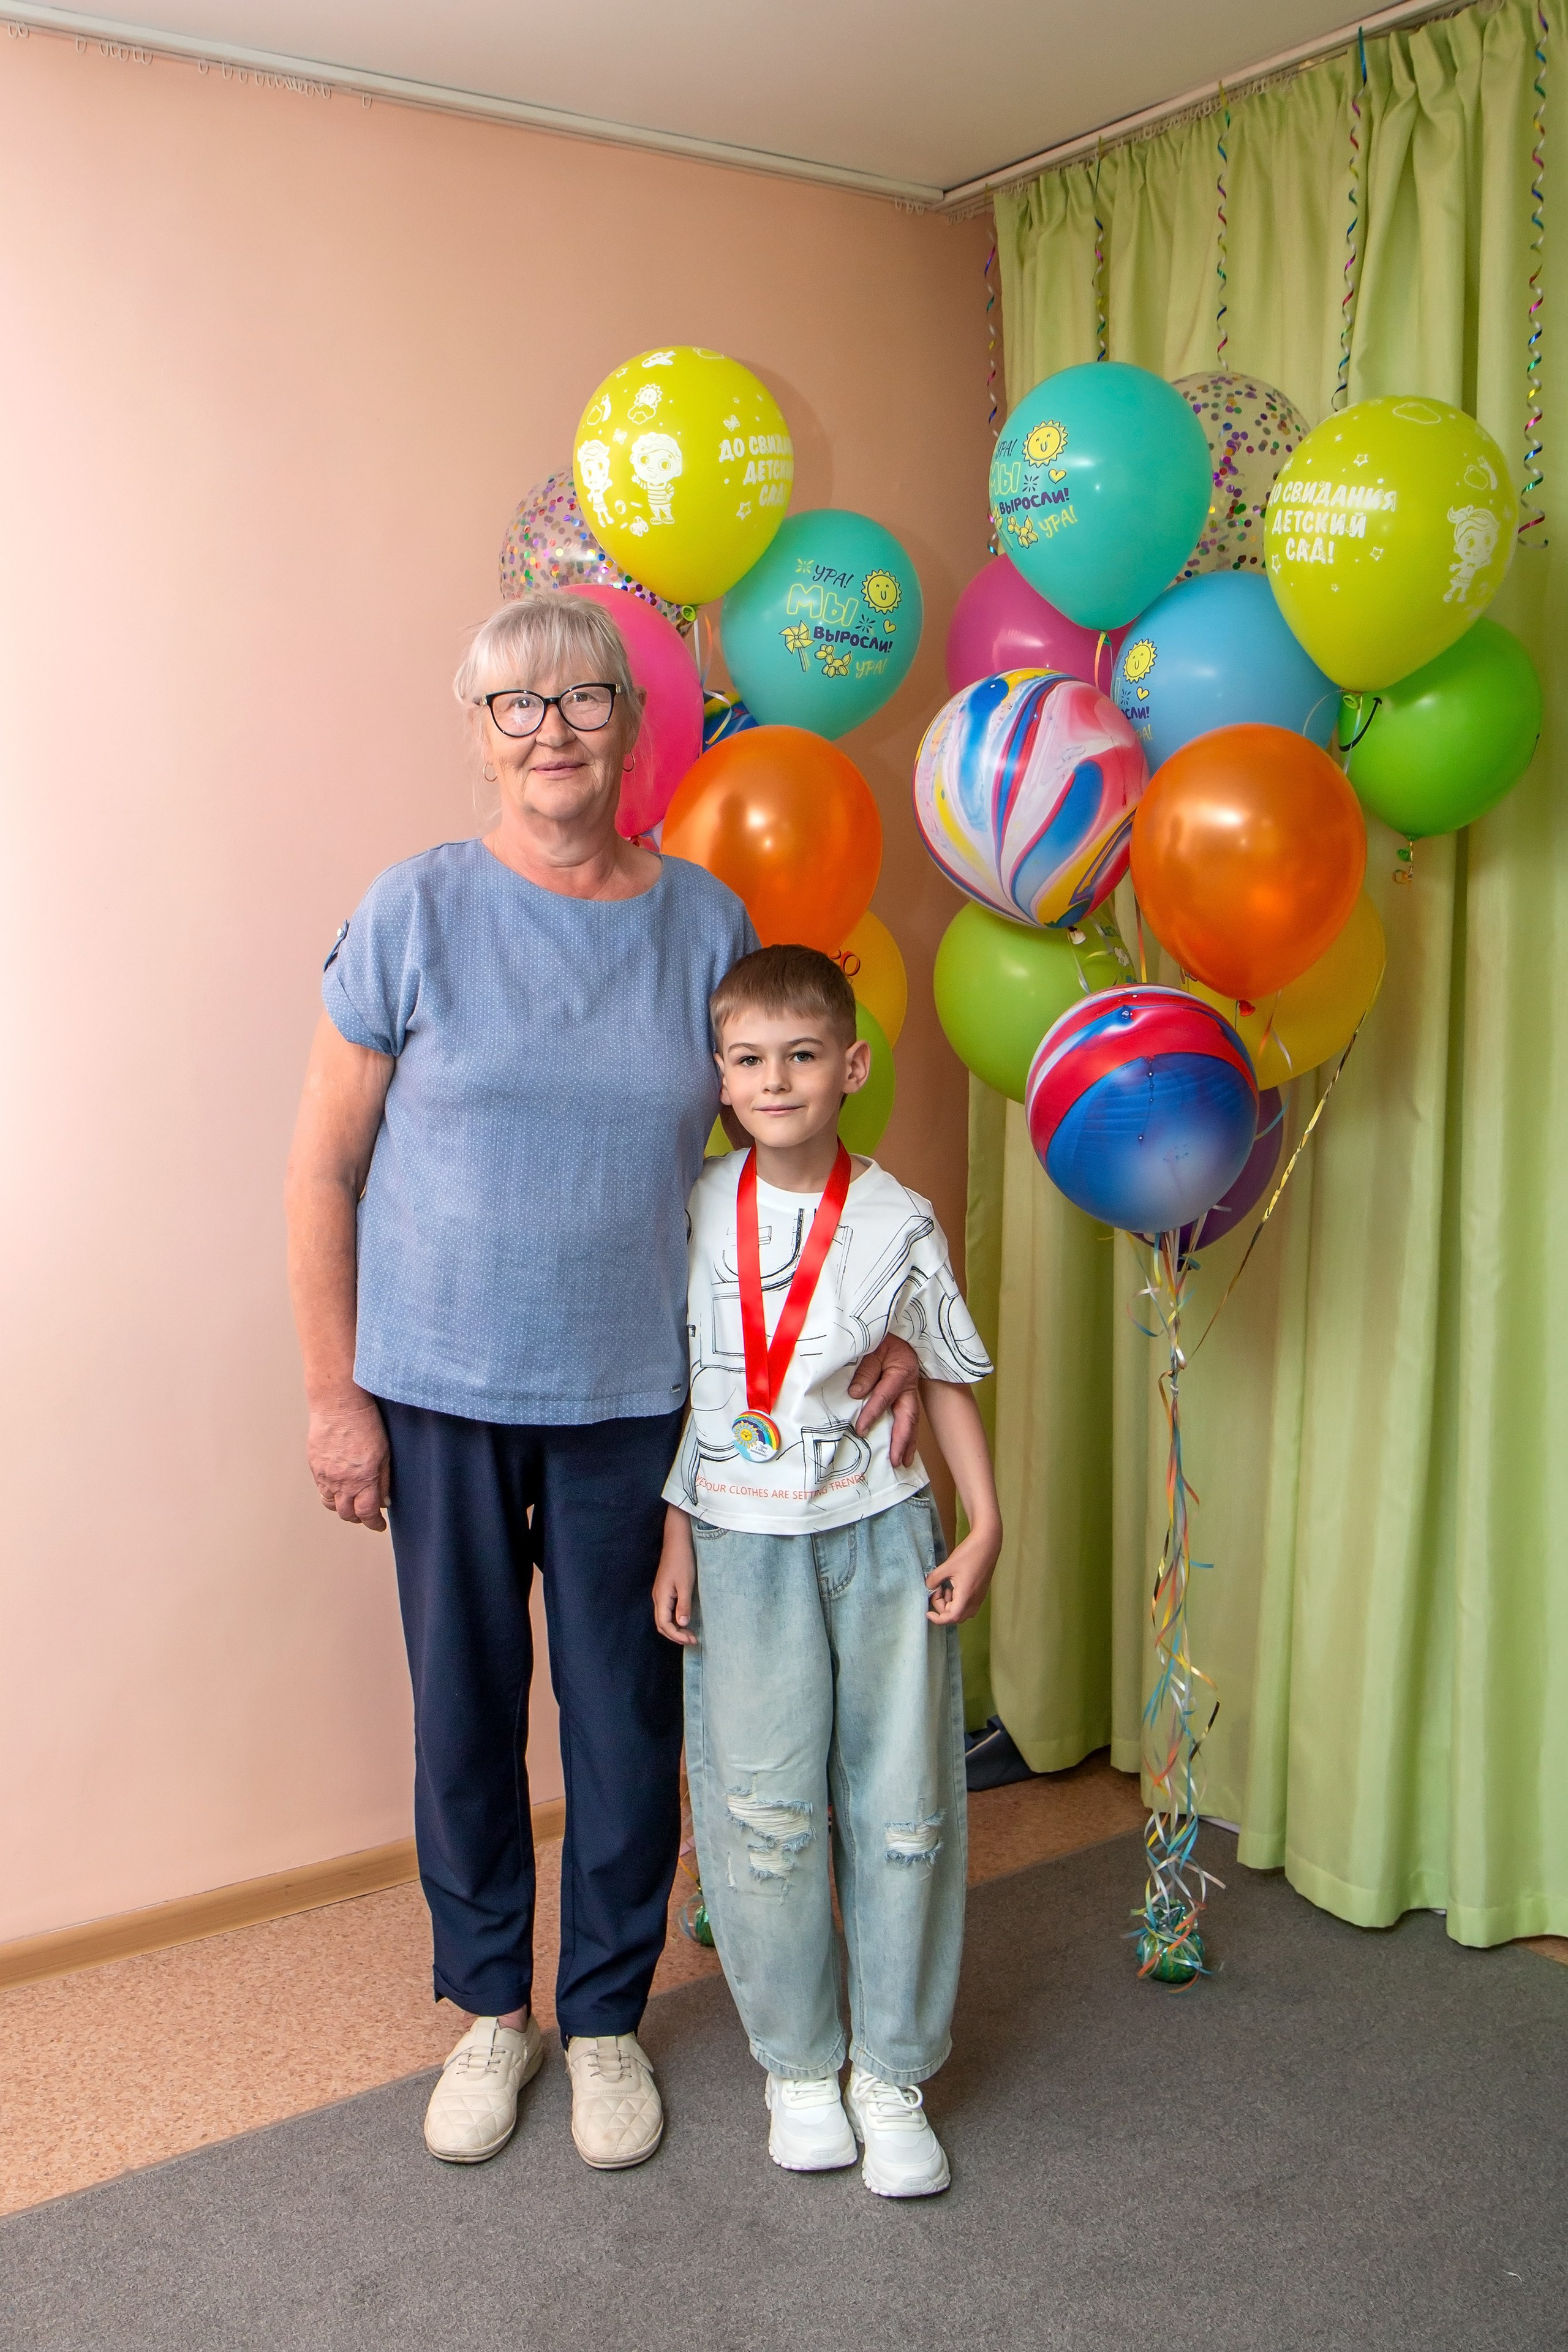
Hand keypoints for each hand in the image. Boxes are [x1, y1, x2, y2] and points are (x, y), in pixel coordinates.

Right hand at [306, 1393, 389, 1531]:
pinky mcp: (315, 1466)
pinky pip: (321, 1489)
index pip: (367, 1513)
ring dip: (342, 1508)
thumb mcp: (384, 1453)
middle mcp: (342, 1482)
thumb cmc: (365, 1422)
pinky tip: (338, 1487)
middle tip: (366, 1515)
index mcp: (363, 1479)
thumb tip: (384, 1500)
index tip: (379, 1526)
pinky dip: (330, 1494)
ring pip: (331, 1504)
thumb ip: (383, 1480)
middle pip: (347, 1514)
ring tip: (351, 1503)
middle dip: (359, 1518)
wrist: (338, 1404)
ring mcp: (325, 1475)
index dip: (374, 1523)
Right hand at [653, 1508, 697, 1646]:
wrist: (677, 1542)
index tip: (692, 1640)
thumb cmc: (682, 1561)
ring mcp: (660, 1594)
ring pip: (663, 1618)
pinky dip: (674, 1620)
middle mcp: (657, 1598)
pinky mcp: (664, 1590)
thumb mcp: (685, 1584)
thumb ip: (683, 1605)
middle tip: (692, 1640)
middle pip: (661, 1625)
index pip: (665, 1625)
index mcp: (661, 1597)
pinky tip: (684, 1619)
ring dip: (675, 1629)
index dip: (677, 1636)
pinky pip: (666, 1611)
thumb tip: (682, 1624)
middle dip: (675, 1635)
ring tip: (689, 1633)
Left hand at [848, 1333, 921, 1469]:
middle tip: (897, 1460)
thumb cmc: (881, 1338)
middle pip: (908, 1416)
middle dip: (902, 1440)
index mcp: (900, 1372)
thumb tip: (856, 1394)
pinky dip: (907, 1434)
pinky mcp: (907, 1395)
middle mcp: (908, 1385)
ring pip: (912, 1420)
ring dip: (908, 1442)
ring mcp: (910, 1392)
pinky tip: (904, 1449)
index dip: (873, 1413)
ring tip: (904, 1462)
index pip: (885, 1397)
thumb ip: (865, 1370)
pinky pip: (908, 1417)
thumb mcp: (872, 1348)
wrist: (895, 1329)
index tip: (861, 1429)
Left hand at [926, 1519, 1000, 1625]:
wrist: (987, 1543)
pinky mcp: (980, 1592)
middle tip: (937, 1590)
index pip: (951, 1617)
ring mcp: (979, 1597)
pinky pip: (967, 1605)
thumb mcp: (947, 1566)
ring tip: (945, 1587)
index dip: (938, 1619)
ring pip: (962, 1612)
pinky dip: (957, 1600)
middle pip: (956, 1617)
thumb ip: (934, 1579)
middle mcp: (974, 1600)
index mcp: (966, 1596)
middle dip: (942, 1608)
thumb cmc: (969, 1553)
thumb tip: (928, 1587)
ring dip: (950, 1604)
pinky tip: (952, 1585)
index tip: (928, 1612)